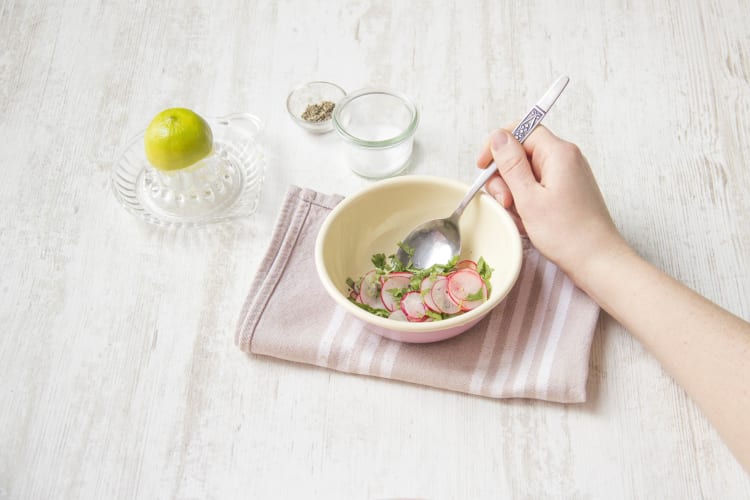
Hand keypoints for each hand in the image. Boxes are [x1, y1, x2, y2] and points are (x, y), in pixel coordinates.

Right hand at [476, 126, 630, 280]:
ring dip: (514, 191)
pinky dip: (526, 200)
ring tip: (520, 215)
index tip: (483, 166)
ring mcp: (567, 175)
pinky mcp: (567, 190)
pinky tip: (528, 219)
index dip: (498, 145)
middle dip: (506, 175)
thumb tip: (498, 136)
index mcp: (559, 153)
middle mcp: (566, 158)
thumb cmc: (567, 234)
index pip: (522, 129)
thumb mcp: (529, 198)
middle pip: (522, 152)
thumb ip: (511, 164)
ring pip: (527, 172)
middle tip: (506, 202)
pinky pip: (537, 186)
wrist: (597, 261)